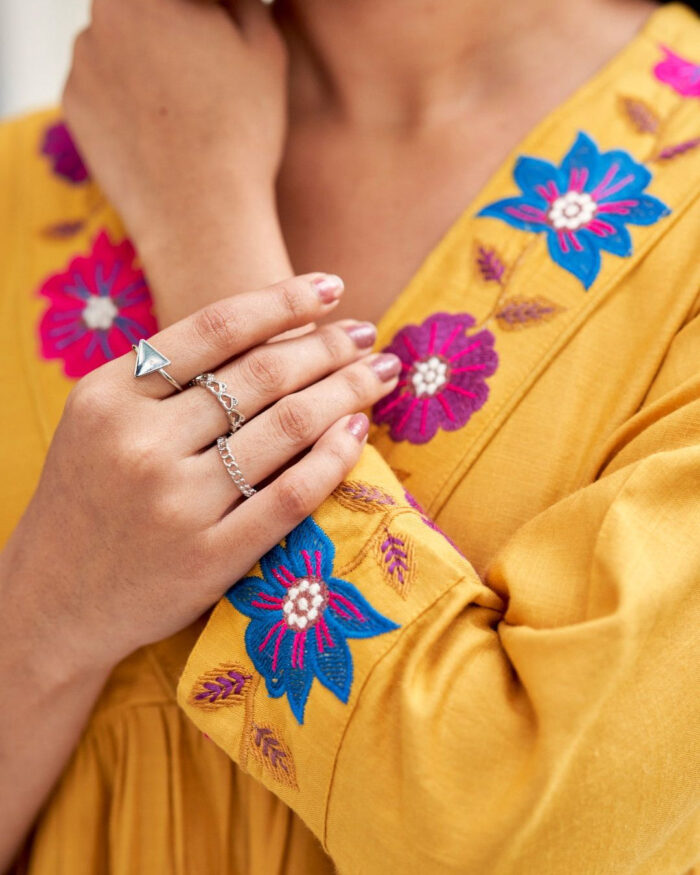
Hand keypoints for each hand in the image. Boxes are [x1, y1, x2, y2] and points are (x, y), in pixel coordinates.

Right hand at [1, 275, 399, 672]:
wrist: (54, 601)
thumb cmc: (89, 498)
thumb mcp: (100, 421)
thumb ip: (164, 378)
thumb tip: (272, 331)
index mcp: (109, 396)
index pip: (215, 329)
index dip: (283, 301)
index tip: (332, 287)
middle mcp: (141, 445)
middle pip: (262, 375)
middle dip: (329, 346)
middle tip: (368, 335)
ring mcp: (177, 505)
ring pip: (288, 427)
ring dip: (346, 391)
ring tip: (379, 373)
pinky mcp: (209, 558)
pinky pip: (292, 495)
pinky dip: (335, 457)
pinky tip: (359, 430)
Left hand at [62, 0, 291, 320]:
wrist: (199, 214)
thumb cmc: (242, 131)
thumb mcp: (263, 44)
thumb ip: (238, 1)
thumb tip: (223, 2)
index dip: (208, 18)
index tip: (224, 46)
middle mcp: (105, 11)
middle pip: (145, 8)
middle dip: (175, 30)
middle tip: (209, 76)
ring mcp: (82, 60)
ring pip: (121, 45)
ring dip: (149, 62)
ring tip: (188, 112)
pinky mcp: (72, 104)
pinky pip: (103, 86)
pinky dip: (128, 100)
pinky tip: (161, 133)